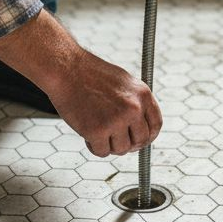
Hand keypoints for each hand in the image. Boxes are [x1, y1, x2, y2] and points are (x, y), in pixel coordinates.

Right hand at [0, 11, 162, 156]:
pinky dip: (93, 146)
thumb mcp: (124, 82)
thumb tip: (140, 127)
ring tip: (96, 129)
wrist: (67, 69)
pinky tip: (86, 131)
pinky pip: (101, 152)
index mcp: (143, 94)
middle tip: (114, 139)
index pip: (155, 125)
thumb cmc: (90, 74)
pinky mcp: (97, 131)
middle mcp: (133, 108)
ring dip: (109, 145)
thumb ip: (135, 102)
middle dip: (128, 144)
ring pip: (121, 149)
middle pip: (140, 141)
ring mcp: (116, 121)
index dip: (147, 136)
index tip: (138, 140)